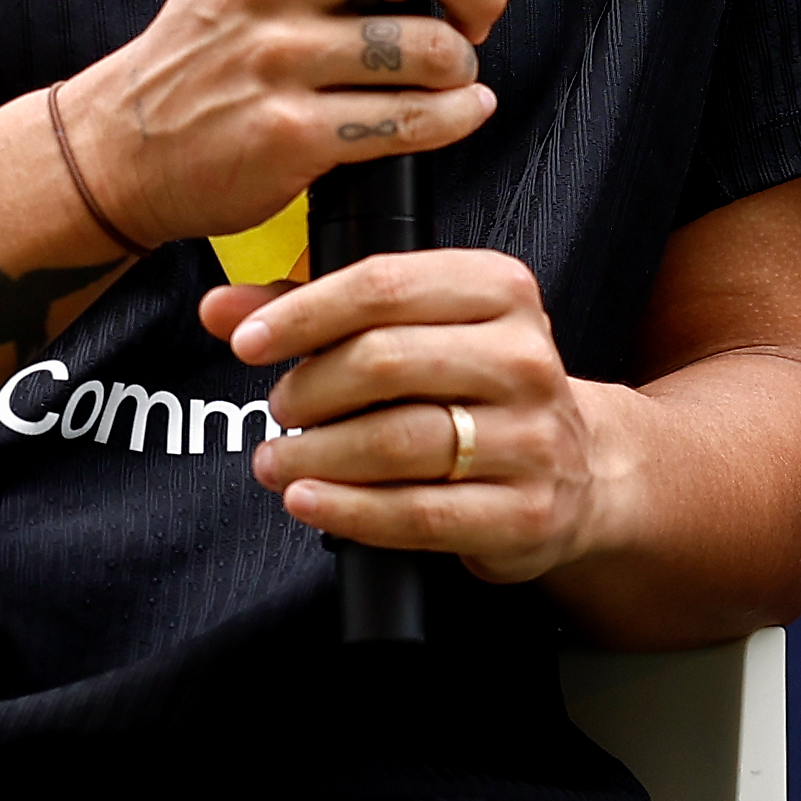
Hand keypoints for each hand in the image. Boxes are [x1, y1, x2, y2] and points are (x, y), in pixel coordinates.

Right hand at [59, 0, 511, 251]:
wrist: (129, 137)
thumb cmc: (216, 41)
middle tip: (479, 17)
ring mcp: (278, 55)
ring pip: (431, 48)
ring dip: (462, 67)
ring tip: (446, 74)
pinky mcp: (290, 132)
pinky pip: (412, 121)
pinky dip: (455, 118)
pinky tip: (452, 112)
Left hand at [197, 249, 623, 586]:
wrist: (580, 470)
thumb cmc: (473, 383)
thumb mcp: (414, 327)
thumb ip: (316, 311)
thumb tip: (219, 308)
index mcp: (500, 289)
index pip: (385, 286)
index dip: (304, 314)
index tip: (247, 342)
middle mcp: (526, 357)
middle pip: (386, 363)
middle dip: (309, 389)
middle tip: (277, 408)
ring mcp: (532, 439)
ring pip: (398, 442)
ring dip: (317, 454)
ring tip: (275, 458)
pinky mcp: (526, 513)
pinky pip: (418, 515)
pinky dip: (348, 510)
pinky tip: (306, 500)